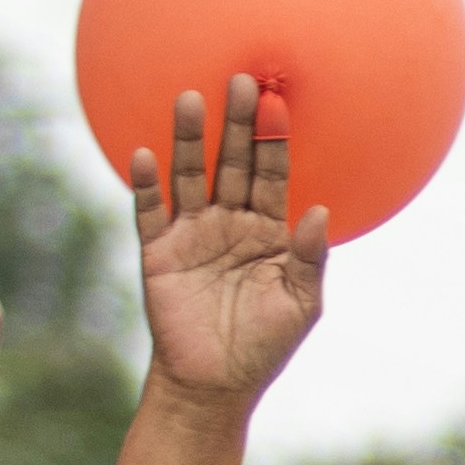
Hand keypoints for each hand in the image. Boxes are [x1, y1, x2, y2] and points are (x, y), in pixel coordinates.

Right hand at [128, 76, 328, 409]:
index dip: (276, 142)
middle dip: (238, 124)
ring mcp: (192, 233)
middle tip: (242, 79)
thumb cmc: (264, 346)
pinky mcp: (158, 251)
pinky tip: (145, 155)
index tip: (279, 101)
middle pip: (233, 163)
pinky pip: (149, 211)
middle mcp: (230, 223)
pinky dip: (145, 184)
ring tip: (192, 98)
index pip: (273, 177)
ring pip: (190, 175)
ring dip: (191, 139)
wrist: (214, 386)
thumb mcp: (300, 304)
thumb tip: (320, 212)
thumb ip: (310, 259)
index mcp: (269, 233)